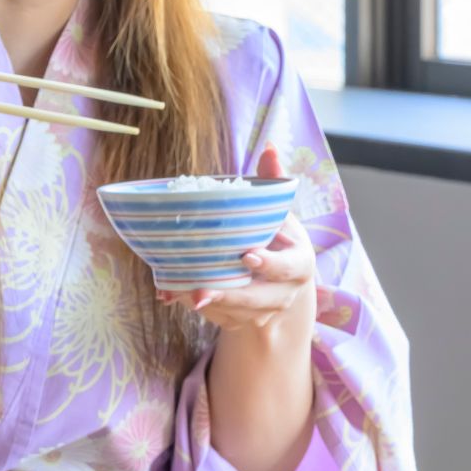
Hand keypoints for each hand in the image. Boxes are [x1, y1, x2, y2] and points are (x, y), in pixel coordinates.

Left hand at [162, 147, 316, 334]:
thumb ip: (275, 184)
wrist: (281, 283)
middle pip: (257, 299)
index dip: (270, 264)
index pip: (288, 267)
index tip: (247, 255)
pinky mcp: (240, 322)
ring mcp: (262, 313)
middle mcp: (283, 294)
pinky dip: (193, 306)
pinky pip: (216, 318)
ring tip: (179, 291)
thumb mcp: (282, 214)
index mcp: (298, 265)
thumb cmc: (278, 239)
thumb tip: (270, 147)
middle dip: (228, 295)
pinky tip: (172, 293)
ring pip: (233, 313)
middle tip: (200, 291)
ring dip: (205, 302)